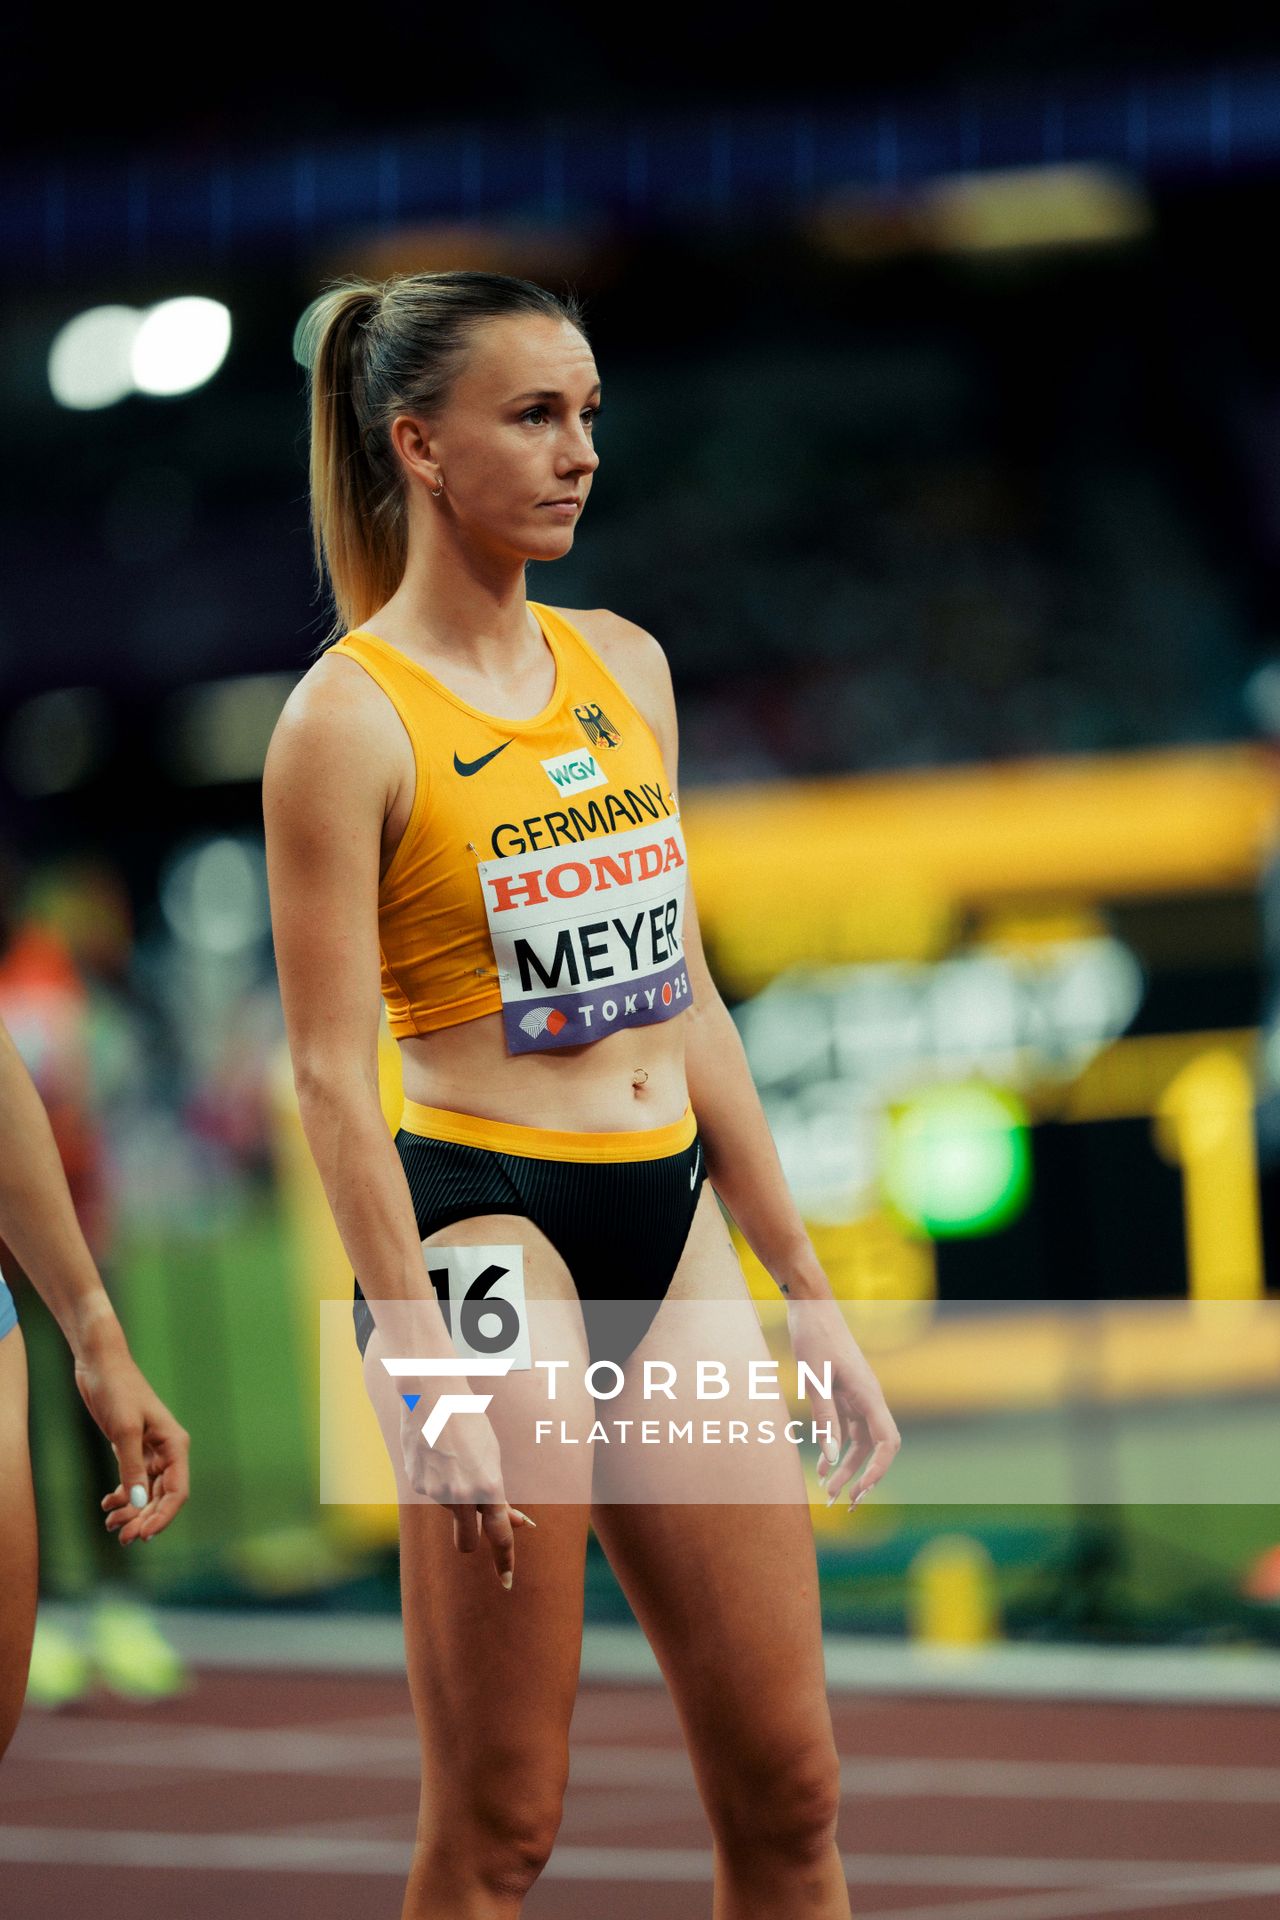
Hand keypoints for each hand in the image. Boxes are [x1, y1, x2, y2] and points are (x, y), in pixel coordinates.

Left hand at [74, 1345, 190, 1544]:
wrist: (100, 1364)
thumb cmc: (117, 1390)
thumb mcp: (124, 1430)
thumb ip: (132, 1467)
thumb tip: (138, 1504)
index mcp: (175, 1445)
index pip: (177, 1492)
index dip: (163, 1517)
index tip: (142, 1535)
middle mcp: (167, 1451)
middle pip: (161, 1497)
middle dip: (144, 1519)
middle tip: (121, 1538)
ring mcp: (149, 1451)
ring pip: (146, 1493)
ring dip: (132, 1512)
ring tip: (110, 1525)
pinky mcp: (132, 1449)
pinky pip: (133, 1482)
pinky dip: (122, 1497)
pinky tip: (107, 1505)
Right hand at [398, 1396, 534, 1589]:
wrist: (430, 1395)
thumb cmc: (469, 1422)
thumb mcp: (492, 1457)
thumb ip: (499, 1494)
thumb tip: (517, 1522)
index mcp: (488, 1487)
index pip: (500, 1536)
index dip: (505, 1562)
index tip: (508, 1581)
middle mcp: (461, 1496)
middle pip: (466, 1544)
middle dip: (471, 1541)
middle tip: (473, 1524)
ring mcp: (436, 1493)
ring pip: (449, 1509)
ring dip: (453, 1493)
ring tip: (453, 1457)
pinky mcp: (416, 1485)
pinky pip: (431, 1492)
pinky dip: (436, 1479)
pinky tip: (436, 1452)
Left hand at [786, 1298, 899, 1509]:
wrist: (810, 1306)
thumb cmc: (813, 1337)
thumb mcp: (813, 1378)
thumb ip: (825, 1417)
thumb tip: (830, 1458)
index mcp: (868, 1395)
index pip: (887, 1442)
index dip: (879, 1470)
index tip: (861, 1492)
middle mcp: (869, 1399)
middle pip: (874, 1449)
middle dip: (860, 1477)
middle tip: (838, 1502)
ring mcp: (858, 1397)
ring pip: (860, 1442)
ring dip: (846, 1467)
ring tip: (825, 1491)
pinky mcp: (846, 1394)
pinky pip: (847, 1429)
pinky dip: (835, 1449)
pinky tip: (820, 1467)